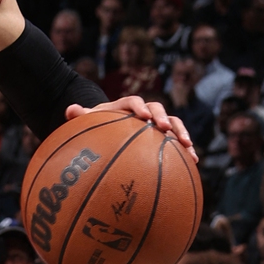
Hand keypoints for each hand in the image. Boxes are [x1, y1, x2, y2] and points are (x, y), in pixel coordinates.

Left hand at [65, 97, 196, 161]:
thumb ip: (81, 115)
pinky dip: (186, 149)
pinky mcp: (165, 136)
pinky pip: (177, 140)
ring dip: (180, 132)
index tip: (142, 116)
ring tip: (187, 145)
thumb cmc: (98, 126)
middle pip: (157, 109)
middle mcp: (144, 111)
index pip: (133, 101)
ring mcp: (156, 123)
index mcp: (125, 106)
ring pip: (173, 123)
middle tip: (163, 128)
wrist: (110, 130)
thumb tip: (70, 109)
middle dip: (162, 118)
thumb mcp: (89, 122)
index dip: (139, 107)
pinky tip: (193, 162)